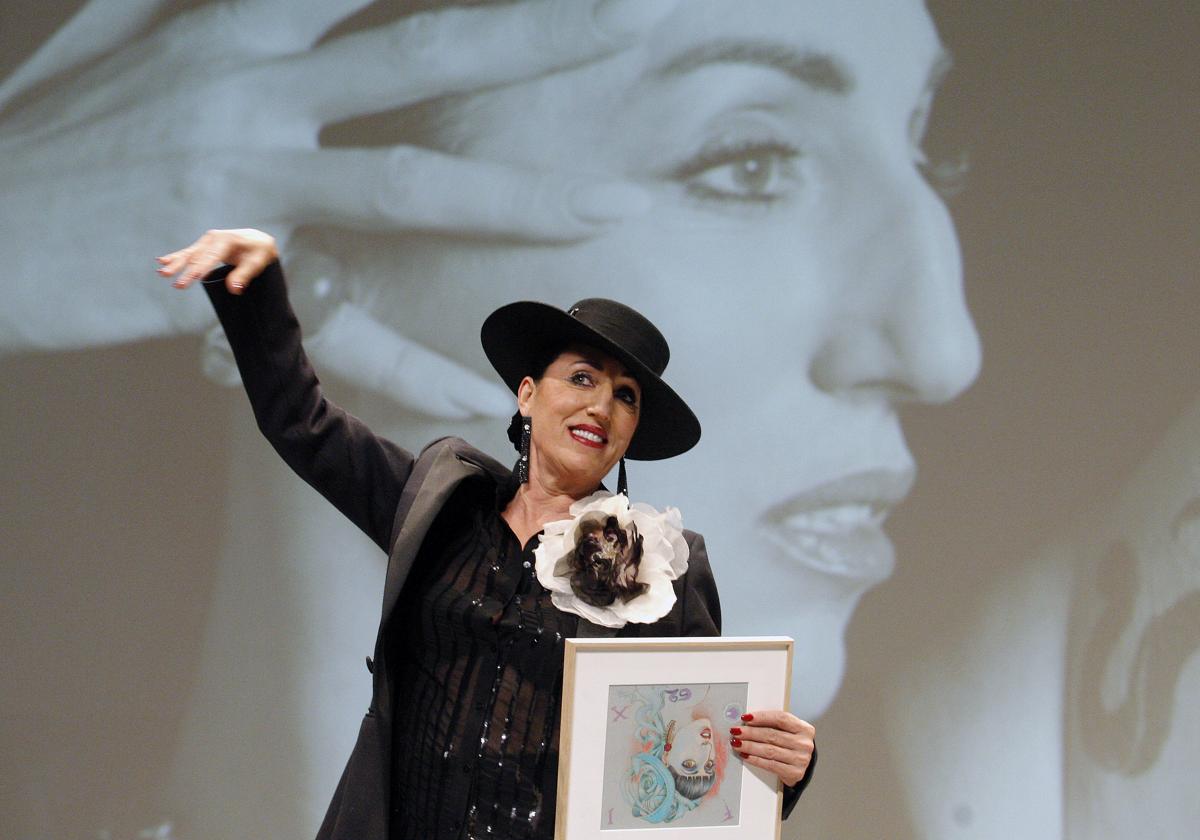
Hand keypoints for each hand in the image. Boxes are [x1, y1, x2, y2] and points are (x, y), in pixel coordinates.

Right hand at [1, 0, 673, 361]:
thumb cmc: (47, 132)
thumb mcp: (115, 30)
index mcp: (232, 26)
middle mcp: (248, 89)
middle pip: (416, 53)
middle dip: (528, 37)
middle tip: (624, 23)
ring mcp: (242, 183)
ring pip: (405, 185)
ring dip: (521, 194)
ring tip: (618, 204)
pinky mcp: (226, 277)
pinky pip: (338, 326)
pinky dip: (415, 361)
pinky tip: (484, 389)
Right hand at [157, 228, 277, 294]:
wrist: (257, 240)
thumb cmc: (258, 251)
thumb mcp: (257, 262)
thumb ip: (245, 275)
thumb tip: (234, 289)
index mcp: (227, 239)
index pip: (212, 257)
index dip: (201, 268)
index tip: (191, 278)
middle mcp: (214, 238)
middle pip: (196, 255)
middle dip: (183, 268)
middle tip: (171, 279)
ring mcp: (207, 241)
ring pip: (189, 254)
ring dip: (175, 263)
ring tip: (162, 272)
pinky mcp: (204, 246)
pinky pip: (188, 252)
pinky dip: (176, 257)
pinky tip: (162, 261)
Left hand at [729, 711, 815, 787]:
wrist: (801, 765)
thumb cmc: (791, 744)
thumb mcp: (788, 731)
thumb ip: (773, 724)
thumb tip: (747, 719)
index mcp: (805, 729)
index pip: (781, 718)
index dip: (762, 717)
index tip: (746, 717)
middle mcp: (805, 744)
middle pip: (773, 735)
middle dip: (751, 732)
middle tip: (736, 731)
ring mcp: (801, 760)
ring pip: (769, 750)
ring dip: (750, 746)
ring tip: (736, 743)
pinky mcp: (795, 773)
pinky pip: (770, 765)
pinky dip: (755, 759)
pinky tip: (745, 755)